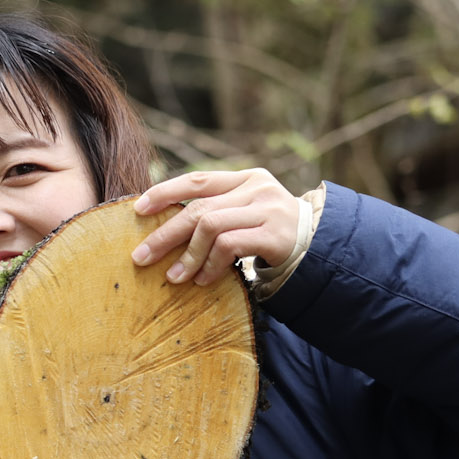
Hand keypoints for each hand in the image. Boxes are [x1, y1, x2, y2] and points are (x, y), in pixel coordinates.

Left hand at [132, 168, 304, 285]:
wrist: (321, 248)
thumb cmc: (272, 232)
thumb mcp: (246, 212)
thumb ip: (216, 210)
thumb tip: (162, 227)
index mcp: (246, 178)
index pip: (198, 180)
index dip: (165, 192)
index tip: (137, 209)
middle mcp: (258, 188)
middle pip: (198, 208)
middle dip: (164, 234)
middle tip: (141, 256)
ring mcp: (268, 210)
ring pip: (210, 227)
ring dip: (187, 256)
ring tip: (174, 277)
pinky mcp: (275, 235)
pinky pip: (229, 246)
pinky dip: (210, 265)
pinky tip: (203, 280)